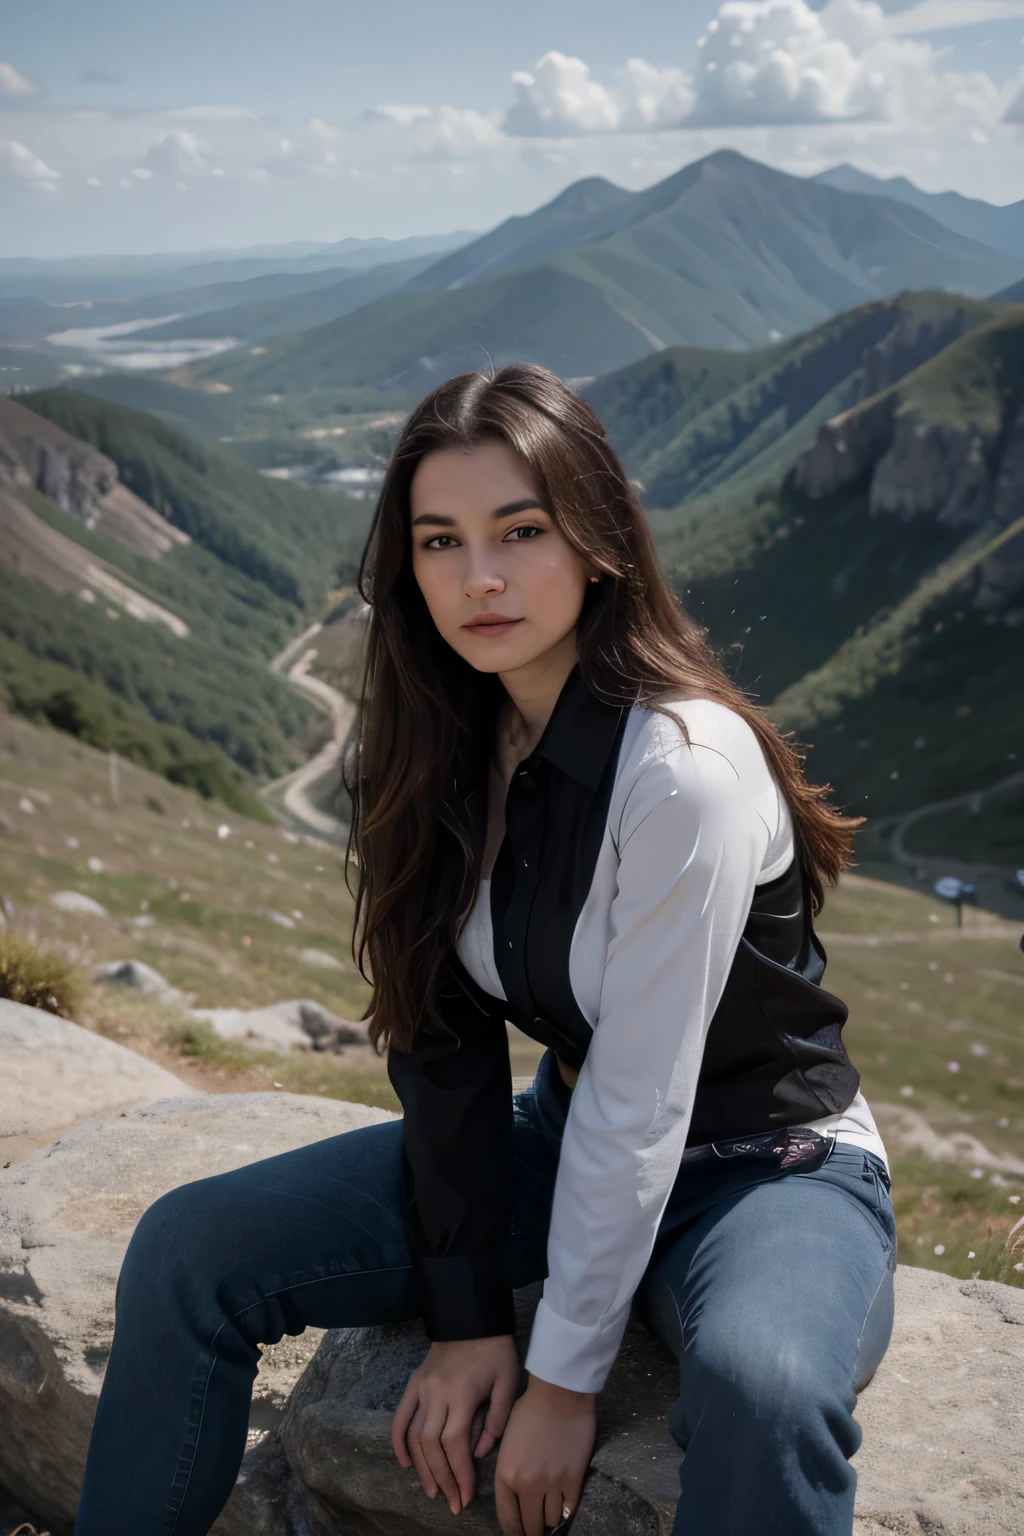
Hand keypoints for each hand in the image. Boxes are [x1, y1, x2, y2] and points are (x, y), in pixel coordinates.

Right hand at [392, 1336, 518, 1515]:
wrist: (471, 1316)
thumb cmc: (495, 1350)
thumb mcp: (507, 1382)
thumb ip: (496, 1419)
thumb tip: (479, 1454)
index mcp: (461, 1394)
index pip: (455, 1444)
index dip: (460, 1473)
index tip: (467, 1495)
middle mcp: (436, 1393)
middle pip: (431, 1445)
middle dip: (441, 1478)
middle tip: (451, 1502)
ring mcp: (421, 1388)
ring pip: (413, 1435)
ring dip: (421, 1467)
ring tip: (432, 1491)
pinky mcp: (413, 1382)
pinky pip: (400, 1416)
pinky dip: (398, 1441)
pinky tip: (405, 1463)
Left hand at [494, 1374, 595, 1535]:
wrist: (558, 1392)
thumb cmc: (529, 1408)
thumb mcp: (506, 1439)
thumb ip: (507, 1468)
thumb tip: (512, 1489)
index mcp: (505, 1474)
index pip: (508, 1519)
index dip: (513, 1534)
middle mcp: (526, 1485)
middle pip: (530, 1526)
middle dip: (531, 1533)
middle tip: (534, 1533)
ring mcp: (552, 1484)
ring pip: (550, 1521)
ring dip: (548, 1521)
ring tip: (549, 1519)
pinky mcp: (573, 1479)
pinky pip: (569, 1509)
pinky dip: (565, 1512)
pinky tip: (563, 1509)